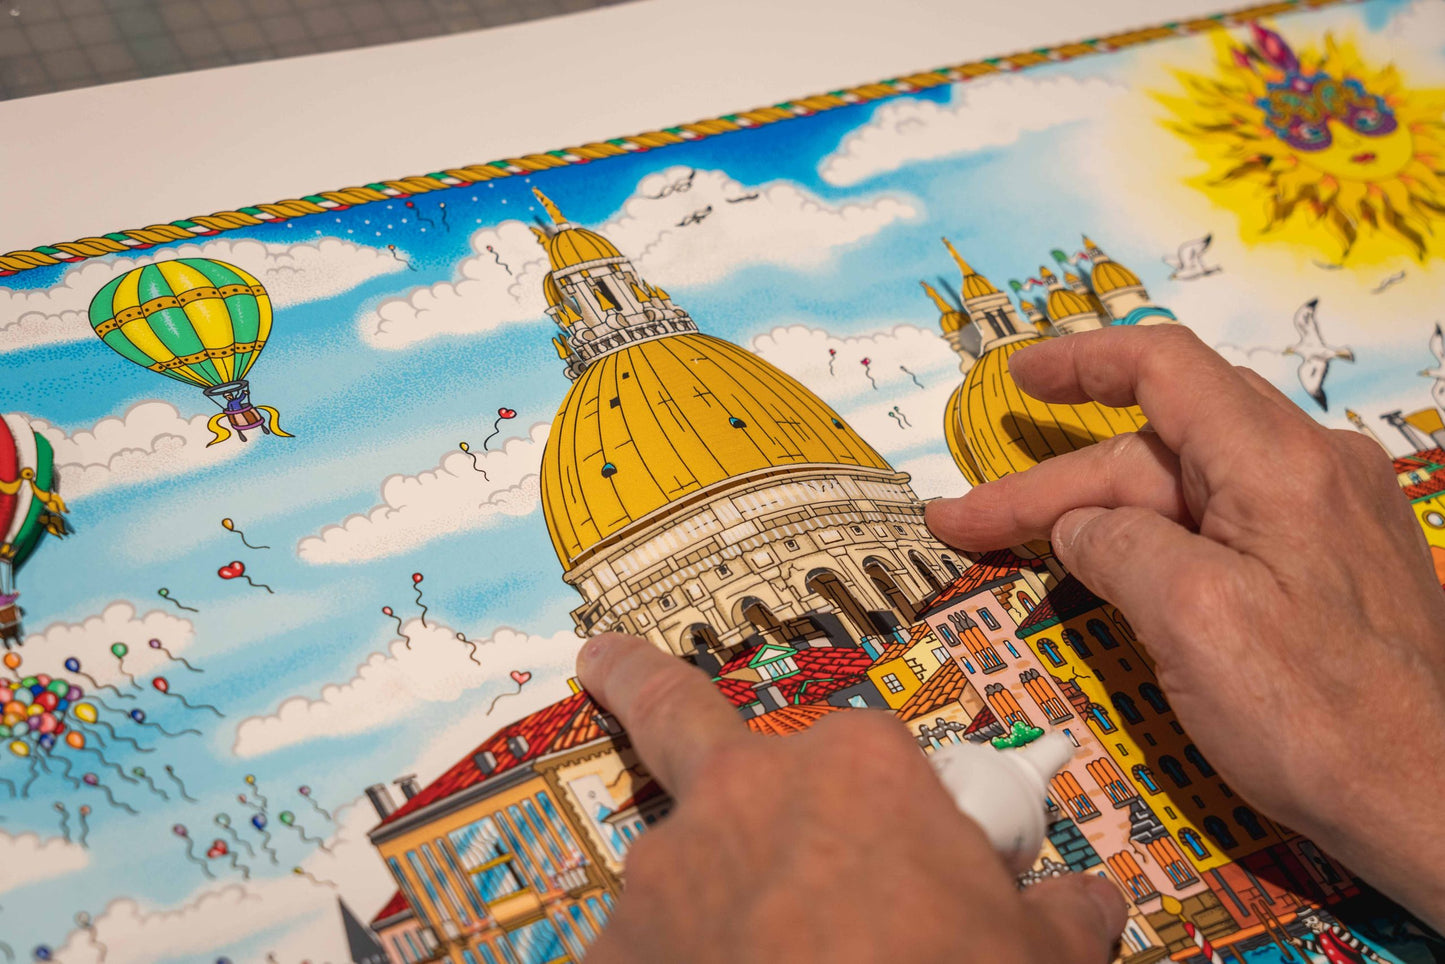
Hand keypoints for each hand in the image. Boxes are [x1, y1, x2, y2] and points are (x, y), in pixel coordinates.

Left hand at [576, 633, 1125, 962]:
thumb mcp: (1033, 957)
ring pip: (675, 856)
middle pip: (685, 719)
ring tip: (741, 948)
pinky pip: (643, 942)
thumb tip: (1091, 902)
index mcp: (855, 768)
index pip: (868, 752)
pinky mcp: (611, 949)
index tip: (915, 860)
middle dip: (636, 681)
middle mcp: (744, 791)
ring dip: (698, 886)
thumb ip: (1058, 915)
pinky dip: (669, 959)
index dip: (895, 808)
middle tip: (602, 661)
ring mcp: (665, 869)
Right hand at [925, 325, 1444, 928]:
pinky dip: (1160, 541)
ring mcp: (1332, 519)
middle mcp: (1313, 470)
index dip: (1080, 362)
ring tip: (1026, 550)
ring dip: (1103, 516)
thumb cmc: (1318, 720)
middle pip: (1160, 447)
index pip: (1165, 369)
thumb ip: (1117, 548)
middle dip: (1058, 484)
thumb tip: (1080, 528)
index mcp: (1280, 464)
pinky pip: (1229, 527)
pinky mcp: (1337, 568)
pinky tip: (1119, 576)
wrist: (1435, 804)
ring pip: (1192, 491)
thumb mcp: (1190, 621)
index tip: (1016, 379)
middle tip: (970, 526)